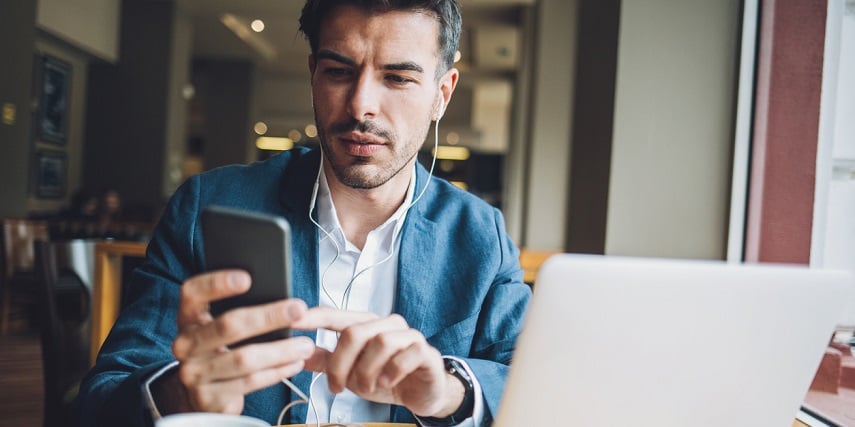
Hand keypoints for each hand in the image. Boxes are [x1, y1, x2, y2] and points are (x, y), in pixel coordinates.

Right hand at [167, 270, 314, 413]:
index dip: (217, 283)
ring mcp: (194, 374)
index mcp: (188, 319)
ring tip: (305, 344)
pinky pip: (249, 382)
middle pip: (227, 326)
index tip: (247, 278)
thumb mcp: (217, 327)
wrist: (198, 395)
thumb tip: (278, 297)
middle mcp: (185, 345)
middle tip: (298, 310)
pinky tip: (293, 364)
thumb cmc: (218, 350)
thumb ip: (236, 310)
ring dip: (280, 350)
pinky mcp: (209, 398)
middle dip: (268, 317)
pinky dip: (277, 372)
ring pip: (244, 358)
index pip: (193, 293)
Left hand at [292, 308, 464, 417]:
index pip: (336, 315)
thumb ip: (326, 362)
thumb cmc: (386, 377)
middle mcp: (386, 324)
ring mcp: (408, 336)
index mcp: (366, 325)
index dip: (315, 316)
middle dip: (341, 364)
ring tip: (365, 387)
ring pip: (380, 342)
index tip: (294, 320)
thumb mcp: (351, 373)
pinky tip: (386, 382)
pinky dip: (391, 372)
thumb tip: (298, 354)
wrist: (422, 392)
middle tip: (337, 386)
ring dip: (366, 371)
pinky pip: (405, 356)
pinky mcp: (424, 351)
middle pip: (355, 332)